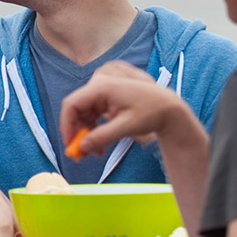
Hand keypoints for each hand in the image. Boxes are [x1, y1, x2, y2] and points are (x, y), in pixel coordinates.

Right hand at [59, 63, 199, 153]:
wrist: (169, 106)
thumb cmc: (151, 112)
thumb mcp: (126, 127)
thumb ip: (101, 137)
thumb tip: (81, 147)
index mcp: (102, 86)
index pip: (71, 104)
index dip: (67, 126)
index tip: (70, 145)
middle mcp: (99, 83)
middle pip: (76, 109)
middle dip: (78, 132)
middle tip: (82, 153)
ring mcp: (102, 88)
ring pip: (83, 112)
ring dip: (87, 132)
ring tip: (97, 150)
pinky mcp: (106, 95)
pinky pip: (92, 111)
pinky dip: (94, 127)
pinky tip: (101, 140)